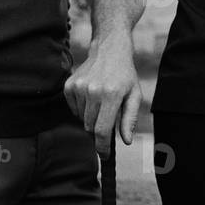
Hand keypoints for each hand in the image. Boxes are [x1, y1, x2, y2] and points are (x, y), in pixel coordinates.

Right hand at [64, 37, 142, 155]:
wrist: (110, 49)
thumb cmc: (125, 75)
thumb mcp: (134, 95)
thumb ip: (129, 119)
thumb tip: (125, 141)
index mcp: (112, 95)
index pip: (102, 130)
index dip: (102, 147)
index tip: (104, 156)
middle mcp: (94, 91)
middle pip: (90, 127)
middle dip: (98, 130)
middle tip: (107, 119)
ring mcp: (79, 87)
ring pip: (81, 118)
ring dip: (90, 117)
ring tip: (101, 101)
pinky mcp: (69, 85)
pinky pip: (73, 108)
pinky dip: (81, 108)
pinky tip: (91, 94)